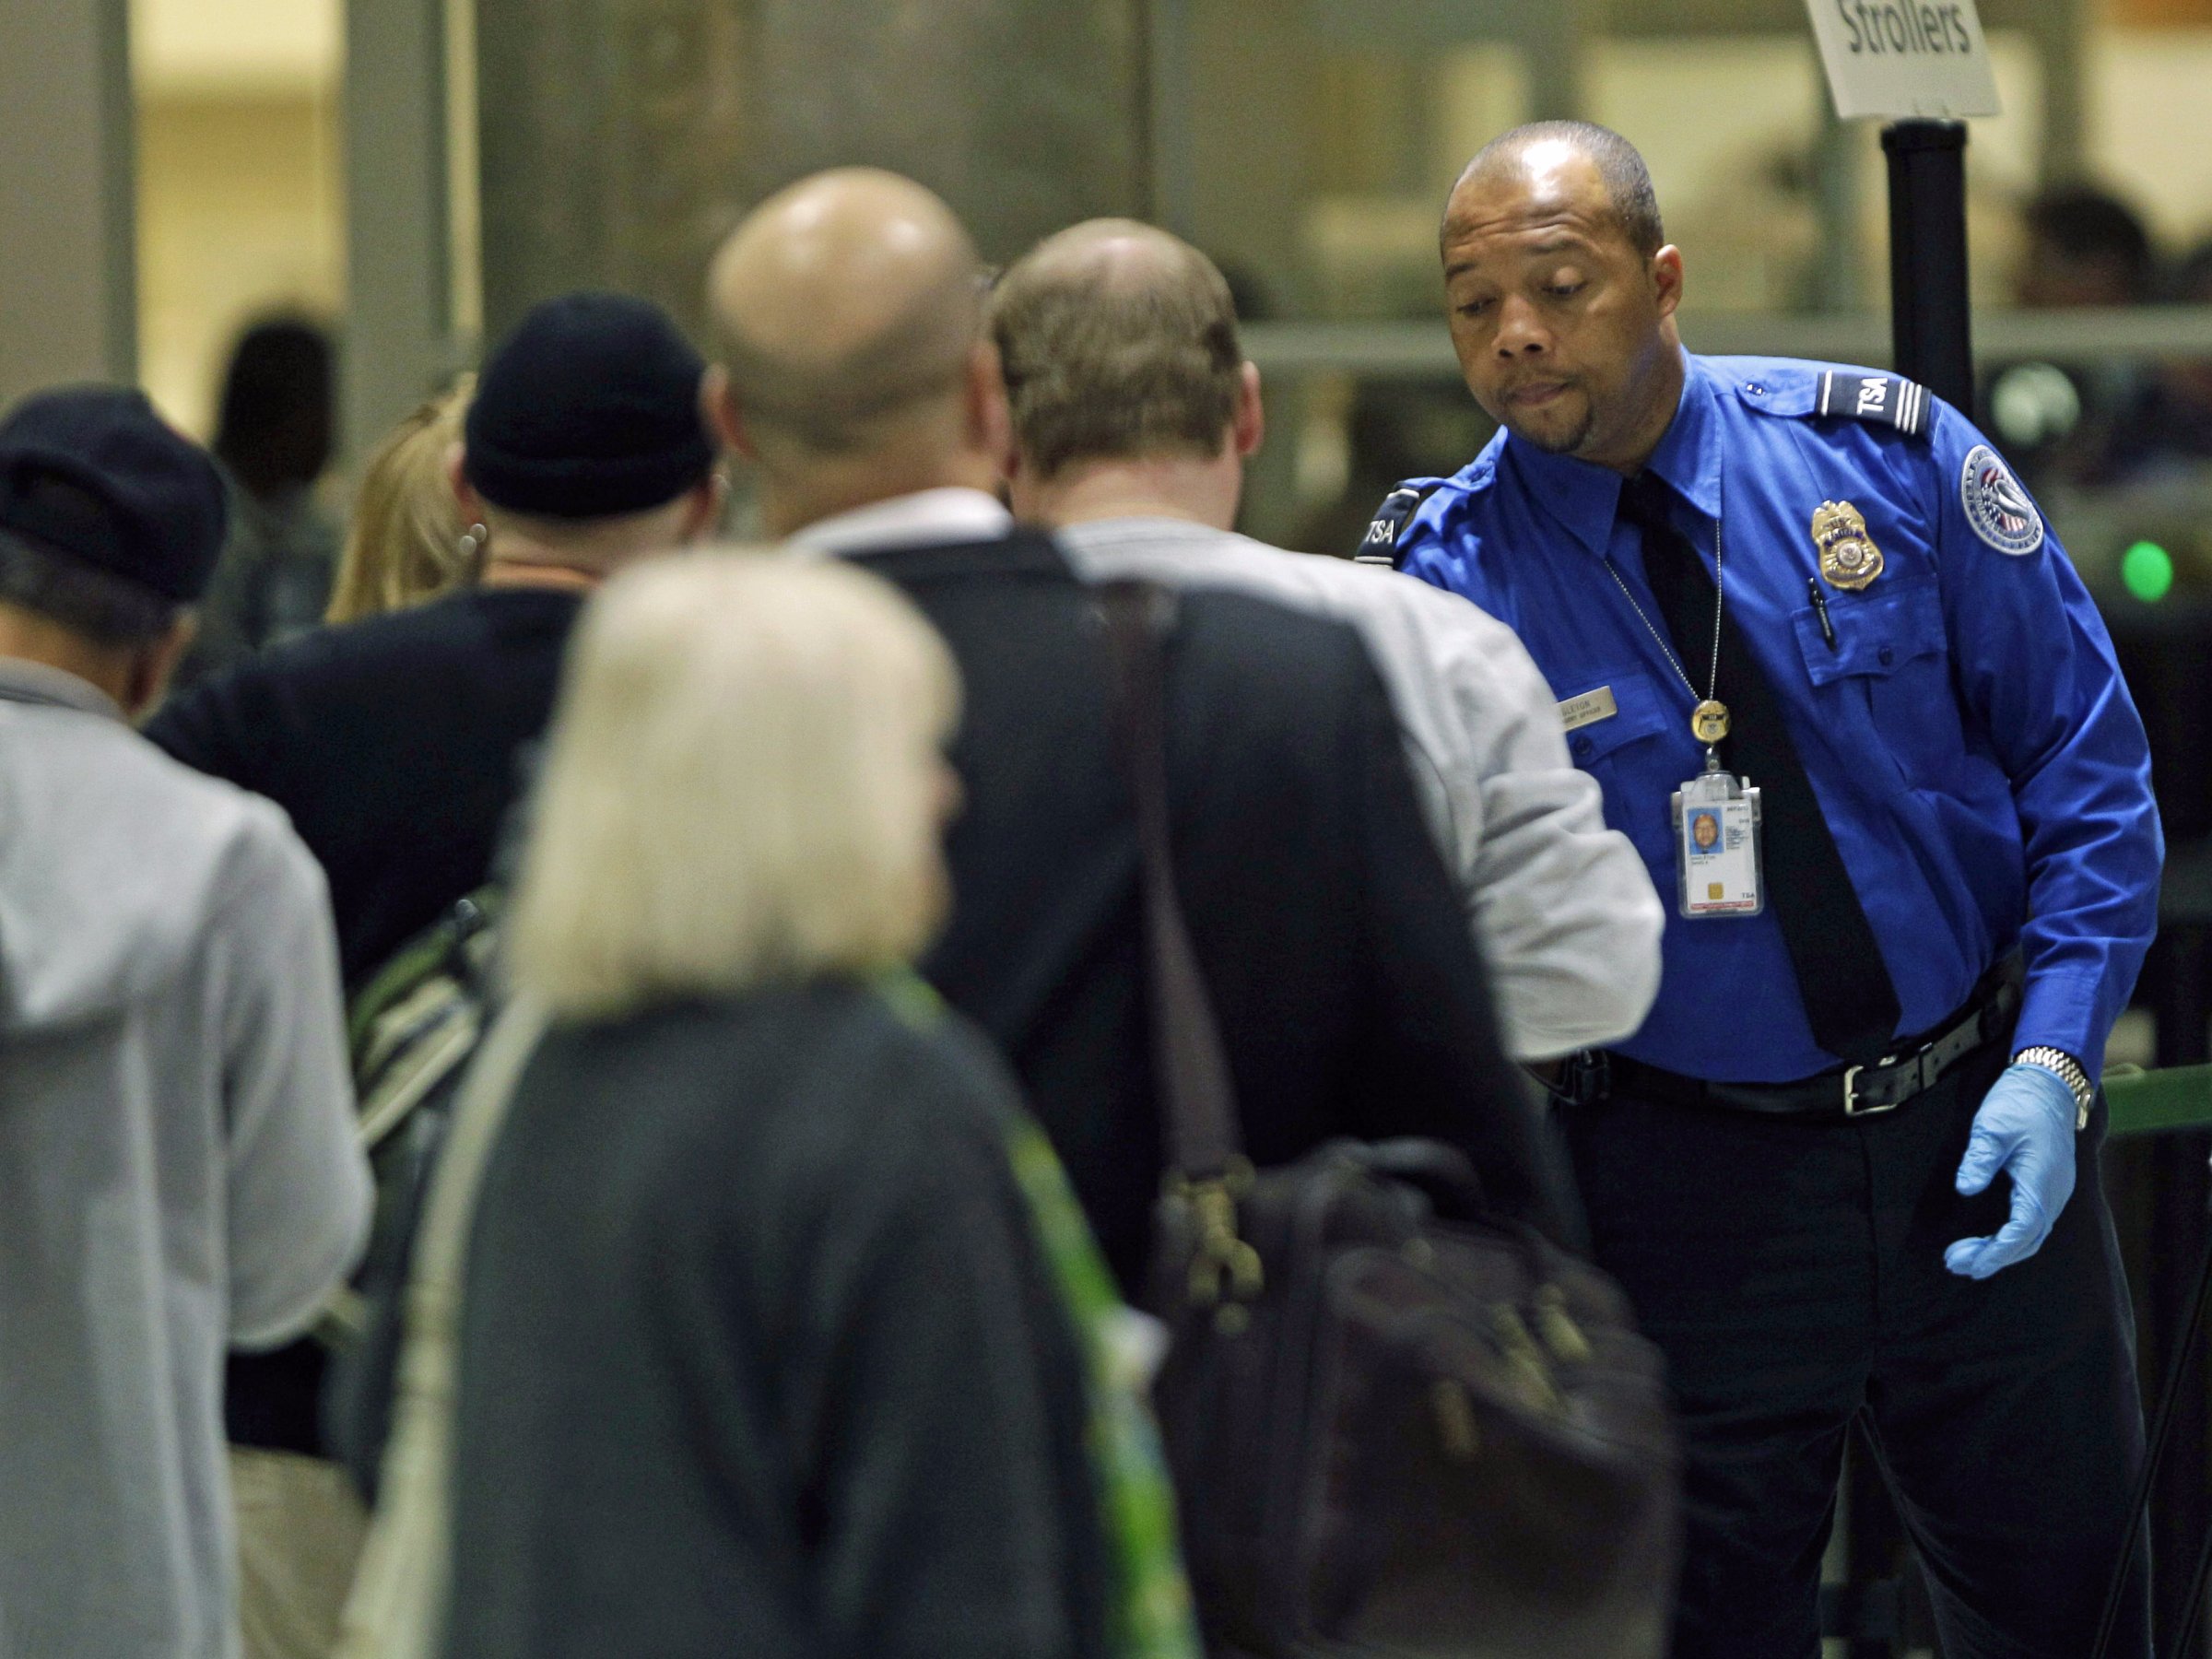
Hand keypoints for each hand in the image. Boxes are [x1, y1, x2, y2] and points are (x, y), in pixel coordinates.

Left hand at [1945, 1061, 2078, 1279]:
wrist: (2049, 1083)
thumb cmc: (2019, 1103)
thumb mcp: (1992, 1127)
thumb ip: (1980, 1160)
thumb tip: (1965, 1189)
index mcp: (2042, 1183)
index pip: (2021, 1231)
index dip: (1996, 1252)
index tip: (1970, 1265)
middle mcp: (2055, 1193)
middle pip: (2027, 1239)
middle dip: (1992, 1256)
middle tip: (1954, 1263)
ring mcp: (2055, 1189)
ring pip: (2032, 1233)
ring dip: (2001, 1248)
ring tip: (1965, 1256)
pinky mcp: (2050, 1184)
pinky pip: (2034, 1221)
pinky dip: (2012, 1236)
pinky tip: (1990, 1239)